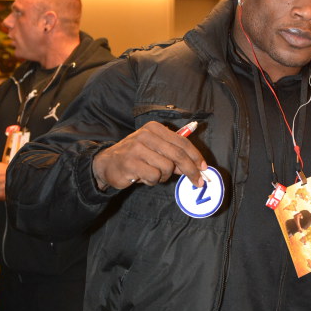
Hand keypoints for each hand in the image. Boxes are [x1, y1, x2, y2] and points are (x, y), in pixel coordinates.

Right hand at [92, 121, 207, 190]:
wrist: (107, 163)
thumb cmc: (136, 157)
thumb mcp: (155, 152)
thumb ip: (174, 157)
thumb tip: (195, 167)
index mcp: (154, 129)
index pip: (182, 142)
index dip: (196, 156)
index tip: (204, 168)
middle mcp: (146, 135)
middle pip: (178, 154)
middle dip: (191, 170)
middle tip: (198, 182)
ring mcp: (137, 148)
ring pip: (167, 168)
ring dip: (164, 177)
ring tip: (152, 174)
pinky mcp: (130, 163)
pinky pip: (154, 176)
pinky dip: (152, 181)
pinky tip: (143, 177)